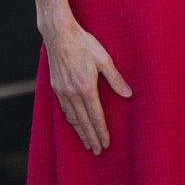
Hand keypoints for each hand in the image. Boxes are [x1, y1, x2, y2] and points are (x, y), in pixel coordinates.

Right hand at [43, 15, 131, 154]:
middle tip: (97, 151)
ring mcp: (62, 90)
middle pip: (83, 121)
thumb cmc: (83, 43)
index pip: (95, 116)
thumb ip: (115, 79)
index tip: (106, 144)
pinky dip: (70, 120)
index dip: (101, 132)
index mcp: (86, 87)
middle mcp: (72, 92)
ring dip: (79, 131)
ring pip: (71, 117)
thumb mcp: (104, 59)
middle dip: (90, 137)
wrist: (58, 33)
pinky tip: (74, 123)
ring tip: (86, 143)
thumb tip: (128, 94)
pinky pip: (63, 108)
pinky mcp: (55, 85)